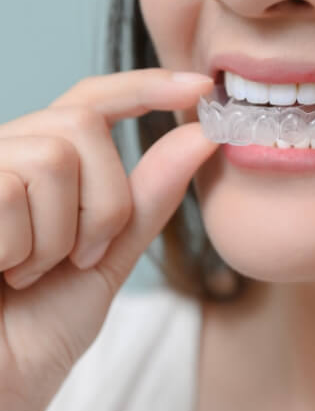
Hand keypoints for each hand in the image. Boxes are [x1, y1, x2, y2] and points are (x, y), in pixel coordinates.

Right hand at [0, 69, 216, 410]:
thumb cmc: (42, 323)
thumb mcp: (109, 255)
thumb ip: (149, 196)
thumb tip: (199, 136)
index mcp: (44, 166)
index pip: (94, 101)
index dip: (147, 87)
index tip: (198, 87)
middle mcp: (6, 154)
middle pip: (83, 125)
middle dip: (104, 201)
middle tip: (79, 257)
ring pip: (56, 157)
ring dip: (64, 232)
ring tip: (30, 272)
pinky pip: (15, 188)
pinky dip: (28, 246)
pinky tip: (3, 272)